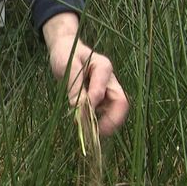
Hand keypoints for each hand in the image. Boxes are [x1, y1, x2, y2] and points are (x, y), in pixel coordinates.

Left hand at [43, 12, 128, 135]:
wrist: (66, 50)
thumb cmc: (66, 55)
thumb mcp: (67, 66)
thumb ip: (74, 86)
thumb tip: (78, 107)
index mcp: (104, 67)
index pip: (103, 90)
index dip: (93, 103)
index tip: (80, 113)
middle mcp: (110, 80)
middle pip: (120, 103)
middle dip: (112, 120)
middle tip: (97, 133)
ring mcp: (108, 90)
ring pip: (116, 111)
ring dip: (107, 124)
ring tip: (91, 134)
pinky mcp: (102, 99)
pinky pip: (106, 114)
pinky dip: (100, 123)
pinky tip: (88, 128)